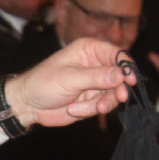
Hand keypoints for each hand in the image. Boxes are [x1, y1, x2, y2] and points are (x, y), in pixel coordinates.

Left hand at [0, 37, 135, 127]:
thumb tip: (122, 74)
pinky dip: (91, 109)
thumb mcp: (70, 78)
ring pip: (114, 93)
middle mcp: (95, 64)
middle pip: (120, 76)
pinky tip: (75, 109)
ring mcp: (95, 83)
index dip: (127, 67)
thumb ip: (97, 76)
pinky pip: (103, 105)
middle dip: (117, 89)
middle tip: (117, 98)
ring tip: (91, 108)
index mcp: (89, 50)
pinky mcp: (92, 98)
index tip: (130, 80)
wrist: (27, 104)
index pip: (117, 54)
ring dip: (103, 103)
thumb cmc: (43, 83)